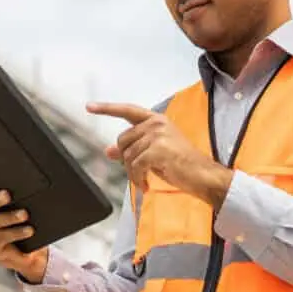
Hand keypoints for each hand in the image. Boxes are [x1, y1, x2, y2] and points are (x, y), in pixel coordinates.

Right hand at [0, 179, 48, 282]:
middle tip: (6, 195)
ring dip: (9, 217)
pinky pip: (2, 238)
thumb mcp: (5, 208)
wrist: (14, 251)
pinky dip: (17, 233)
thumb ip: (5, 197)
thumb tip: (21, 183)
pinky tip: (28, 230)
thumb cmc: (8, 222)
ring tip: (24, 214)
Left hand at [87, 102, 232, 206]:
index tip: (90, 107)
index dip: (107, 109)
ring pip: (127, 155)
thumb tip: (108, 150)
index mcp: (156, 120)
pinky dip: (137, 178)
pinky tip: (146, 184)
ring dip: (133, 172)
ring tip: (145, 179)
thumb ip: (131, 149)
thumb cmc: (181, 165)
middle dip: (126, 159)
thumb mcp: (153, 154)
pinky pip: (135, 165)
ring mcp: (158, 134)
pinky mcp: (158, 149)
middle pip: (122, 140)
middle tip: (138, 172)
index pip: (127, 110)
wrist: (203, 176)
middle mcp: (157, 123)